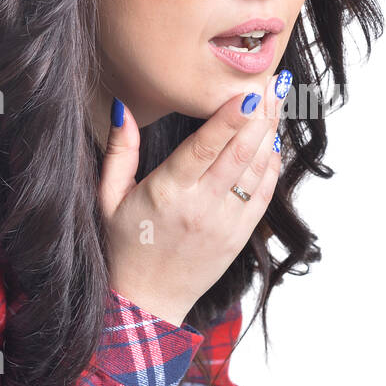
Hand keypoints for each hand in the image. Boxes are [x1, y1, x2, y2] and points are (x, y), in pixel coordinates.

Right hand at [99, 72, 285, 326]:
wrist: (145, 302)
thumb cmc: (123, 246)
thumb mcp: (107, 198)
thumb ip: (118, 152)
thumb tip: (123, 109)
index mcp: (166, 194)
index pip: (204, 149)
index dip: (229, 120)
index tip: (248, 93)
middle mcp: (200, 208)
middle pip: (239, 153)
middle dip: (260, 115)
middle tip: (273, 82)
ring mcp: (224, 224)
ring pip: (256, 171)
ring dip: (270, 134)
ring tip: (278, 101)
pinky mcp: (239, 237)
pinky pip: (263, 195)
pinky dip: (272, 165)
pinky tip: (273, 140)